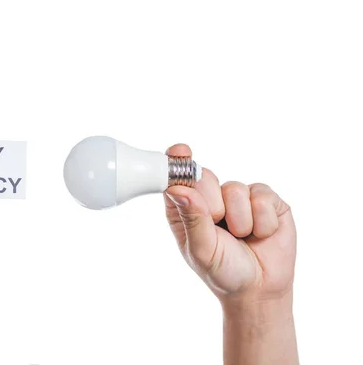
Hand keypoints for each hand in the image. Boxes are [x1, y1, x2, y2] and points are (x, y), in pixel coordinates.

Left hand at [164, 144, 295, 304]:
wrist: (260, 290)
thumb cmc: (223, 271)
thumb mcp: (202, 249)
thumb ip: (192, 218)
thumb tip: (176, 188)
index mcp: (185, 207)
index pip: (176, 177)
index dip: (177, 162)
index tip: (179, 152)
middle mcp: (210, 197)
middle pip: (205, 176)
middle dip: (213, 205)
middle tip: (221, 229)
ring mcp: (238, 195)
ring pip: (236, 189)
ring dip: (241, 221)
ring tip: (242, 237)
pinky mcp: (266, 199)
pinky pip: (262, 197)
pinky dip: (262, 222)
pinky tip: (261, 234)